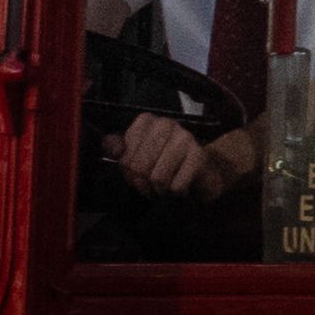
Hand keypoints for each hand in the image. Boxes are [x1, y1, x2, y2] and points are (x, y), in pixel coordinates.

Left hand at [114, 115, 260, 199]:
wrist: (206, 171)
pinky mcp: (199, 156)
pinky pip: (176, 186)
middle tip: (151, 186)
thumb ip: (120, 150)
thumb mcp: (139, 155)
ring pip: (157, 178)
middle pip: (139, 167)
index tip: (138, 174)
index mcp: (147, 121)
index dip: (129, 173)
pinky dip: (176, 193)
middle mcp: (166, 124)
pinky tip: (180, 188)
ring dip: (159, 191)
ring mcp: (185, 138)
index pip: (125, 156)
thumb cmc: (167, 163)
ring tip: (164, 188)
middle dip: (143, 184)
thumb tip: (108, 143)